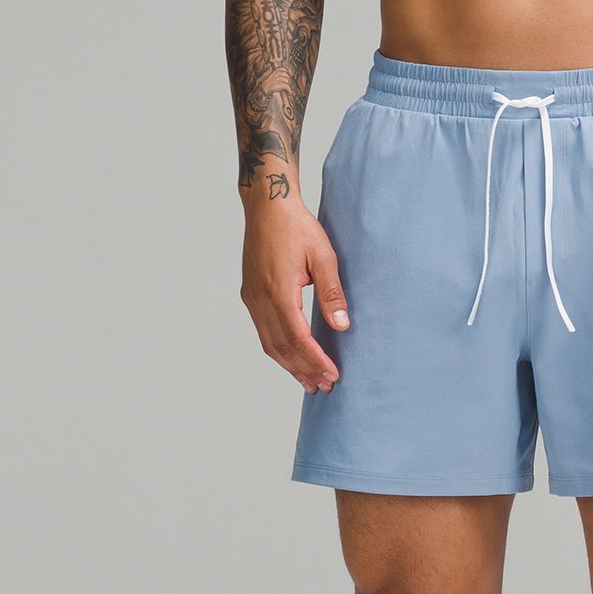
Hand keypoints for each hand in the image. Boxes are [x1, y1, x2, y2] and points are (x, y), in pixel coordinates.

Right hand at [239, 188, 348, 392]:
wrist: (267, 207)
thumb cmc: (298, 227)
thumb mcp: (323, 256)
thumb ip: (332, 293)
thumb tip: (342, 327)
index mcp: (279, 291)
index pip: (298, 338)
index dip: (315, 360)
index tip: (332, 375)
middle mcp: (260, 299)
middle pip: (281, 347)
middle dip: (303, 369)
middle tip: (323, 387)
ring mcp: (252, 297)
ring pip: (269, 343)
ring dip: (289, 365)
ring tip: (308, 381)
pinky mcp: (250, 294)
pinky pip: (263, 331)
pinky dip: (278, 349)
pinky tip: (292, 357)